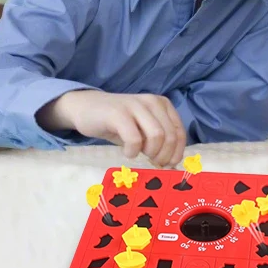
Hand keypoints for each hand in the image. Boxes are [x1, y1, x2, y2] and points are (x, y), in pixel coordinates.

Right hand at [41, 90, 186, 167]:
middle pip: (170, 136)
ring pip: (157, 136)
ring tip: (139, 155)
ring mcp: (136, 106)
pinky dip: (133, 151)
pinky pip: (134, 138)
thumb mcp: (142, 130)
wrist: (87, 108)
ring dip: (151, 152)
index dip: (177, 152)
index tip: (168, 165)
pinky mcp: (119, 114)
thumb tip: (172, 164)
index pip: (180, 132)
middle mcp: (153, 102)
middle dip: (164, 156)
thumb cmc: (118, 123)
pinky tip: (127, 152)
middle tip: (153, 163)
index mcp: (163, 105)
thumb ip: (158, 141)